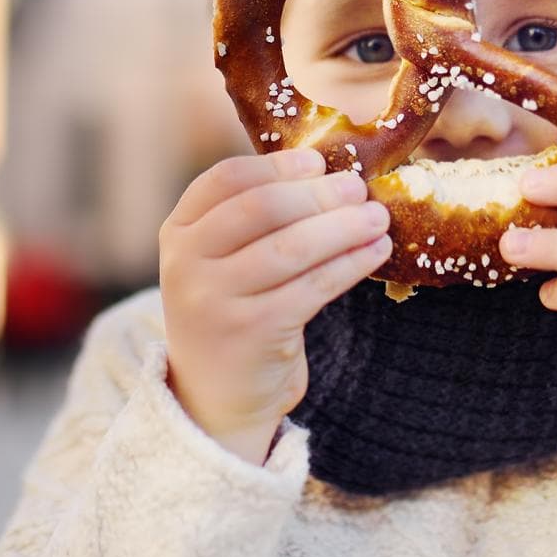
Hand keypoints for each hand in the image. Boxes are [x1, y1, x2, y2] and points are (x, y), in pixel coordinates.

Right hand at [160, 148, 391, 463]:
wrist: (216, 396)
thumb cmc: (233, 310)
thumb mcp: (221, 261)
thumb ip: (254, 219)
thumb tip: (330, 173)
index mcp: (178, 232)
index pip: (226, 179)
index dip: (277, 166)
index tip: (317, 161)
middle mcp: (187, 263)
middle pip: (262, 208)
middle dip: (318, 194)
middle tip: (358, 188)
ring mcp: (215, 301)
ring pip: (292, 248)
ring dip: (344, 227)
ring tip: (378, 219)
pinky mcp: (252, 332)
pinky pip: (313, 287)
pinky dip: (351, 264)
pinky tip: (375, 252)